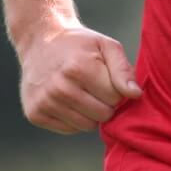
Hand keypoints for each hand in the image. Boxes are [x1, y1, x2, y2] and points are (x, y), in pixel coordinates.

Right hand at [17, 22, 142, 133]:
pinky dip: (74, 119)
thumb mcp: (106, 46)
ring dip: (91, 113)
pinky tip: (68, 100)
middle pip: (102, 115)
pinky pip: (70, 130)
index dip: (115, 89)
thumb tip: (135, 95)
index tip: (105, 78)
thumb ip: (124, 70)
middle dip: (105, 103)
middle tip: (95, 87)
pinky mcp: (35, 114)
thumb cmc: (79, 45)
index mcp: (78, 68)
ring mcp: (44, 102)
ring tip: (82, 92)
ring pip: (87, 126)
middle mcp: (59, 88)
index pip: (115, 98)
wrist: (40, 41)